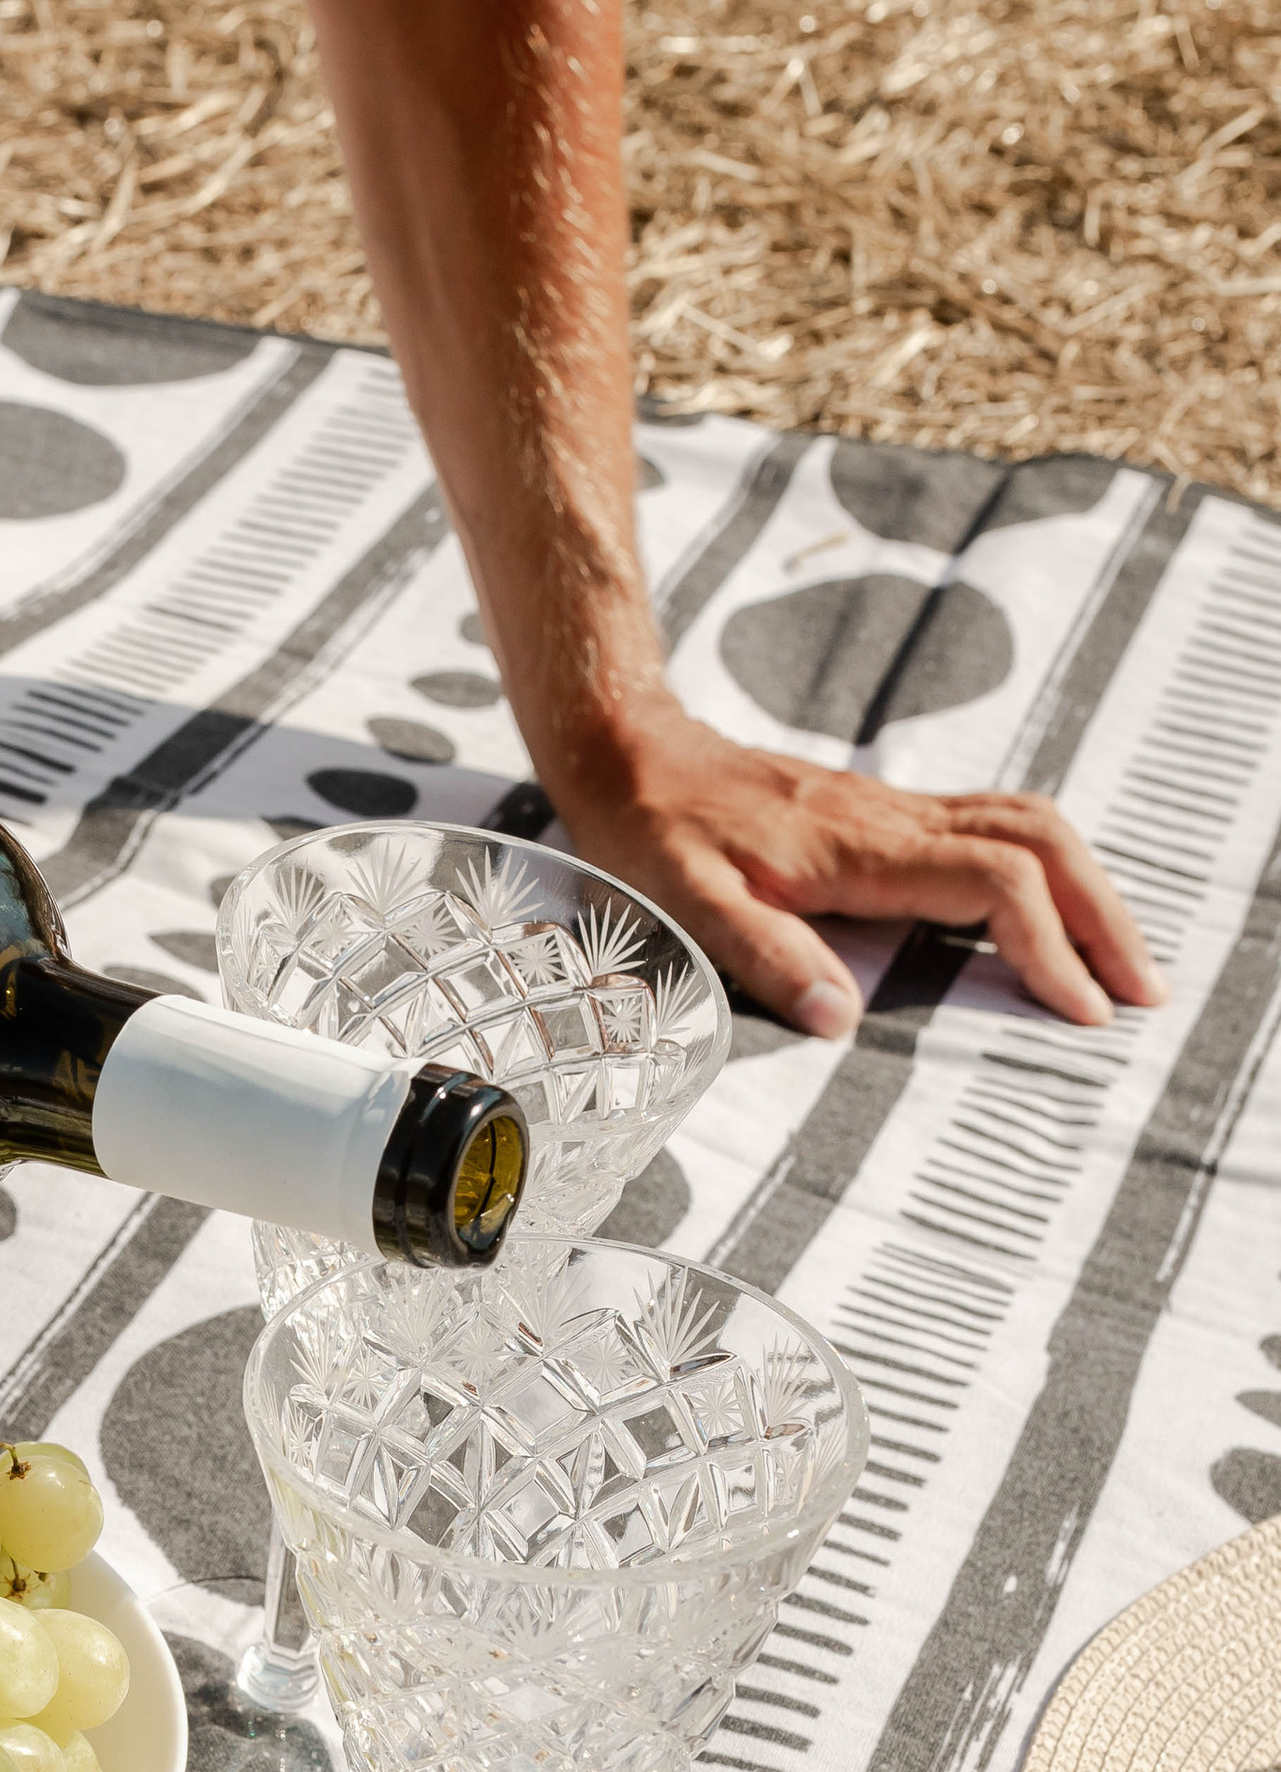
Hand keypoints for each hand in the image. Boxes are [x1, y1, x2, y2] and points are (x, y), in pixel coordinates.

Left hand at [540, 690, 1165, 1037]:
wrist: (629, 752)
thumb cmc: (651, 833)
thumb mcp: (685, 902)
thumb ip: (761, 954)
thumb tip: (840, 1019)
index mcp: (859, 848)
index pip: (996, 883)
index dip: (1047, 944)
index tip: (1078, 1009)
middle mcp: (894, 820)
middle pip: (1043, 842)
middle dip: (1102, 914)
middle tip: (1142, 990)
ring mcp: (896, 811)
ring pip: (1030, 824)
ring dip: (1087, 887)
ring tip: (1120, 960)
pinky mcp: (886, 815)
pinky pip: (997, 825)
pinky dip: (1048, 867)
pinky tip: (1055, 912)